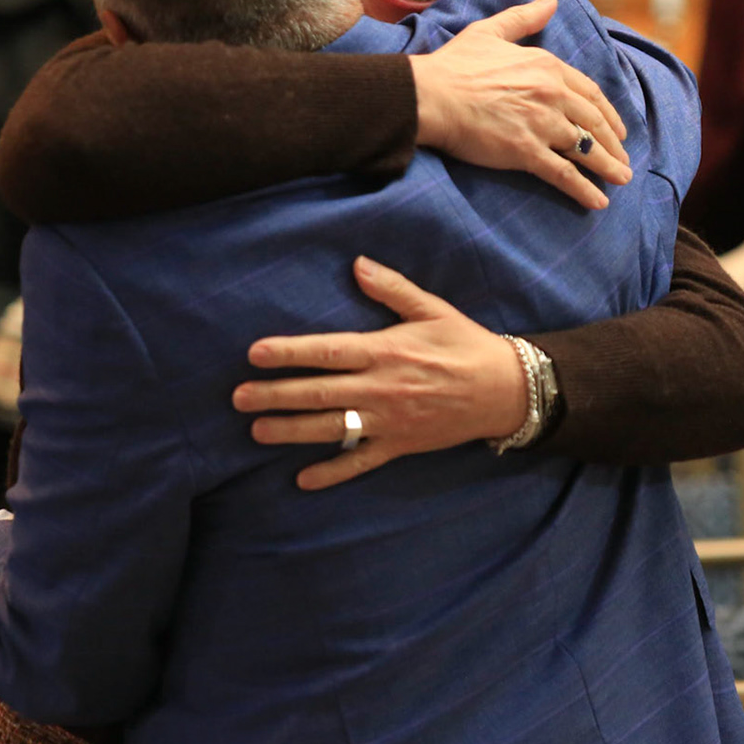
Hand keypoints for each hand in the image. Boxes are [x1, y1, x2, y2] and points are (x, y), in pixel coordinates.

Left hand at [232, 256, 528, 489]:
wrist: (505, 390)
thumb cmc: (465, 344)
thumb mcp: (431, 308)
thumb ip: (391, 289)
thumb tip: (357, 264)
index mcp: (385, 351)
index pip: (327, 352)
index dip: (289, 353)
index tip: (255, 353)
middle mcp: (381, 388)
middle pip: (319, 393)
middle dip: (275, 395)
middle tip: (238, 398)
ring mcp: (389, 421)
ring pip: (332, 428)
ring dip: (292, 431)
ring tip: (256, 432)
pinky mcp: (400, 446)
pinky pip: (360, 463)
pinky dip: (332, 473)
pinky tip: (302, 479)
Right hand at [409, 0, 631, 210]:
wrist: (429, 95)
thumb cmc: (453, 65)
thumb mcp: (490, 32)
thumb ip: (524, 18)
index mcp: (546, 66)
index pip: (589, 92)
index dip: (607, 112)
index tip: (616, 127)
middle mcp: (551, 93)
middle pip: (594, 122)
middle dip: (613, 143)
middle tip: (622, 158)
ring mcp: (541, 123)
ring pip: (585, 148)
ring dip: (608, 167)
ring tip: (621, 179)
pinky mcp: (526, 151)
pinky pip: (564, 173)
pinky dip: (584, 189)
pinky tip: (598, 202)